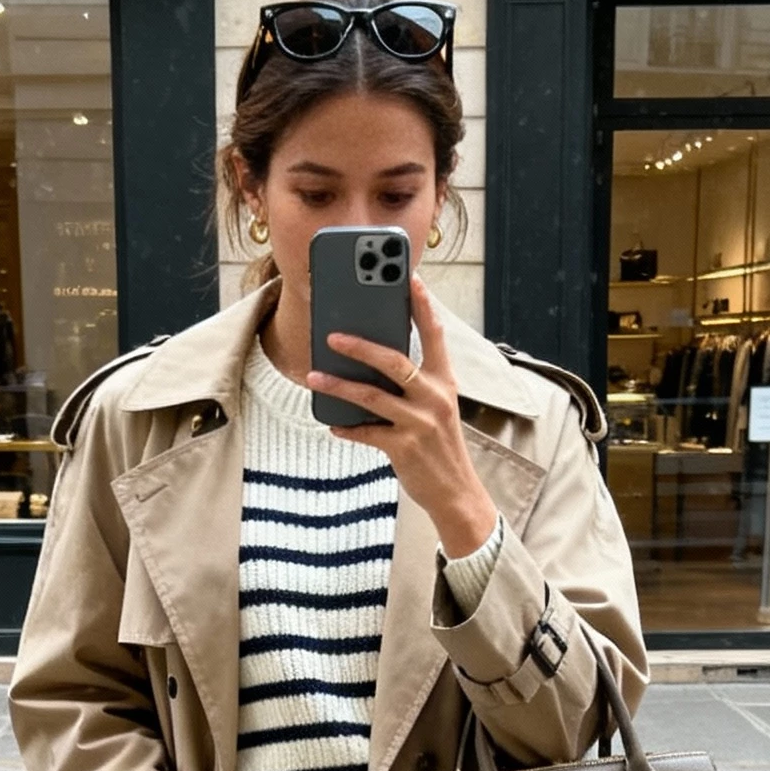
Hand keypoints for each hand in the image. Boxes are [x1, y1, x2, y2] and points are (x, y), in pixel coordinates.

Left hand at [306, 274, 499, 558]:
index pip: (436, 334)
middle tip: (331, 335)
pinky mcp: (404, 448)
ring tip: (314, 375)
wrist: (456, 492)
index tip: (409, 277)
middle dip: (361, 346)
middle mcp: (436, 397)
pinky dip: (347, 427)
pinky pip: (366, 433)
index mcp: (445, 381)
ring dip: (339, 385)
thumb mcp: (437, 408)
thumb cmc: (440, 445)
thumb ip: (414, 384)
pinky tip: (332, 424)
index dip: (422, 305)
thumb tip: (370, 364)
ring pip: (372, 396)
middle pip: (395, 361)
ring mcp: (420, 423)